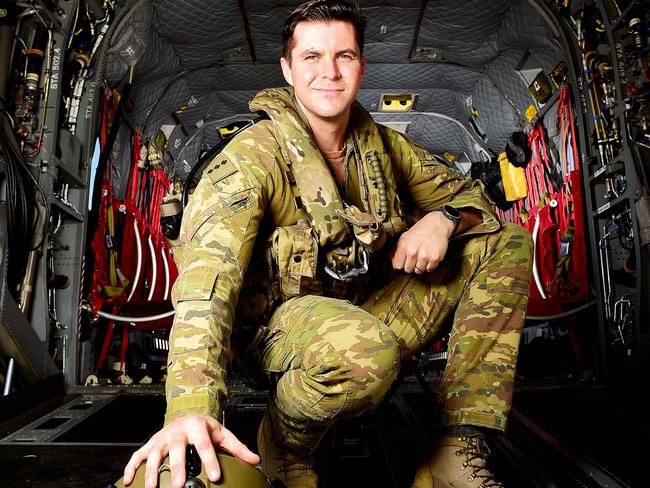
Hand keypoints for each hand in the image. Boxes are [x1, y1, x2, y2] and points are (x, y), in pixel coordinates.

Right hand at [123, 413, 259, 487]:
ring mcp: (162, 438)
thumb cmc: (206, 428)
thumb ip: (238, 449)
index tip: (215, 476)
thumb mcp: (223, 435)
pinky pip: (138, 455)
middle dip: (176, 467)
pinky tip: (129, 482)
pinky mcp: (151, 444)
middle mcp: (178, 431)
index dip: (210, 460)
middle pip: (176, 449)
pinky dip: (131, 467)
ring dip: (151, 471)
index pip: (205, 445)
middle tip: (177, 485)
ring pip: (154, 453)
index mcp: (198, 426)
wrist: (187, 414)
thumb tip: (255, 460)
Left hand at [390, 211, 453, 273]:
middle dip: (410, 265)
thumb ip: (396, 249)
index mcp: (404, 246)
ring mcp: (424, 256)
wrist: (437, 224)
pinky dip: (429, 265)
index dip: (401, 263)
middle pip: (408, 270)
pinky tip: (429, 256)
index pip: (397, 266)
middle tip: (415, 257)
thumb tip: (391, 260)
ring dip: (420, 265)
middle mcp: (413, 251)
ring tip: (422, 256)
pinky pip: (429, 269)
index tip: (404, 261)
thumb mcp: (405, 237)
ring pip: (419, 271)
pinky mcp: (435, 258)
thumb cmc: (421, 230)